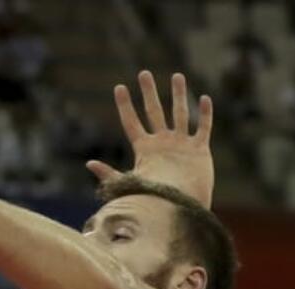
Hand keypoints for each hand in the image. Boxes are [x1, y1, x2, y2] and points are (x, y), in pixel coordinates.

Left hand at [86, 71, 213, 206]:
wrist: (179, 209)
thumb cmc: (153, 200)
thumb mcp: (130, 184)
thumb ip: (110, 174)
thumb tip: (89, 163)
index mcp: (144, 149)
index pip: (131, 122)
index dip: (125, 106)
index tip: (119, 88)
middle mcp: (162, 143)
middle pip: (154, 111)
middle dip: (149, 92)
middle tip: (144, 73)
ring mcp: (181, 145)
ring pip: (180, 113)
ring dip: (179, 95)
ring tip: (177, 76)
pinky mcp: (199, 151)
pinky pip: (203, 128)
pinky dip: (205, 114)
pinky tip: (204, 98)